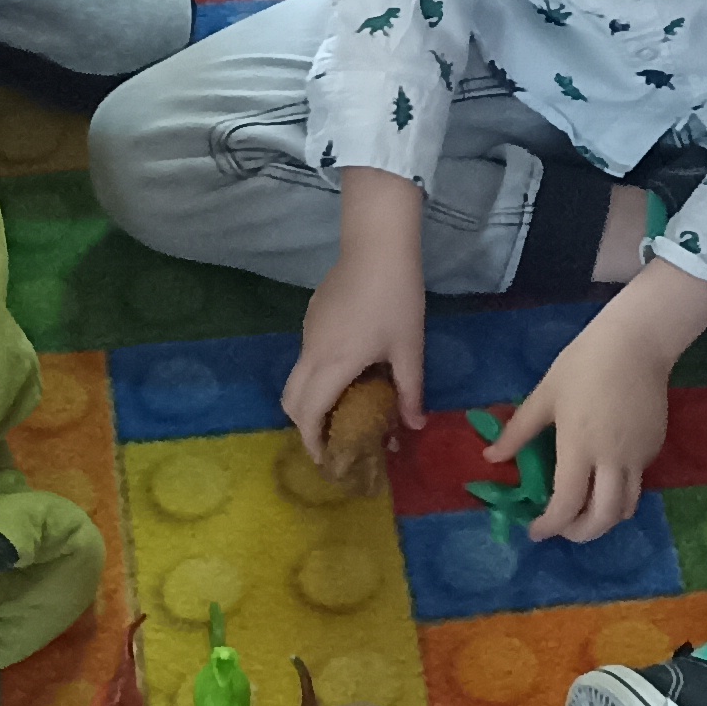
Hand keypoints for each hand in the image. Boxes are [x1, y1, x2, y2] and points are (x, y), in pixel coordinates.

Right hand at [288, 174, 428, 445]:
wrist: (376, 246)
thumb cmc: (397, 297)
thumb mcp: (409, 348)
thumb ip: (409, 391)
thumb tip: (415, 426)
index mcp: (334, 364)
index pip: (310, 414)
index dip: (313, 442)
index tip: (326, 459)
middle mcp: (312, 352)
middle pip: (291, 400)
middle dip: (305, 427)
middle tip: (332, 440)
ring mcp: (308, 333)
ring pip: (297, 379)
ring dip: (311, 401)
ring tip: (344, 409)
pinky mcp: (312, 318)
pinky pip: (306, 358)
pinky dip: (316, 377)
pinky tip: (348, 372)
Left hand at [484, 262, 706, 543]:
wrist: (636, 342)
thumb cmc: (583, 364)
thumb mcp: (545, 395)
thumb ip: (518, 431)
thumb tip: (490, 458)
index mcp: (579, 447)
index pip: (566, 505)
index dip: (549, 526)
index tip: (535, 530)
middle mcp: (612, 460)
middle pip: (602, 519)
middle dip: (579, 534)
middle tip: (562, 529)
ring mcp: (638, 456)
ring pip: (625, 507)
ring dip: (603, 518)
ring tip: (583, 509)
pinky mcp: (654, 448)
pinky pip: (636, 482)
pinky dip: (618, 491)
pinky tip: (603, 473)